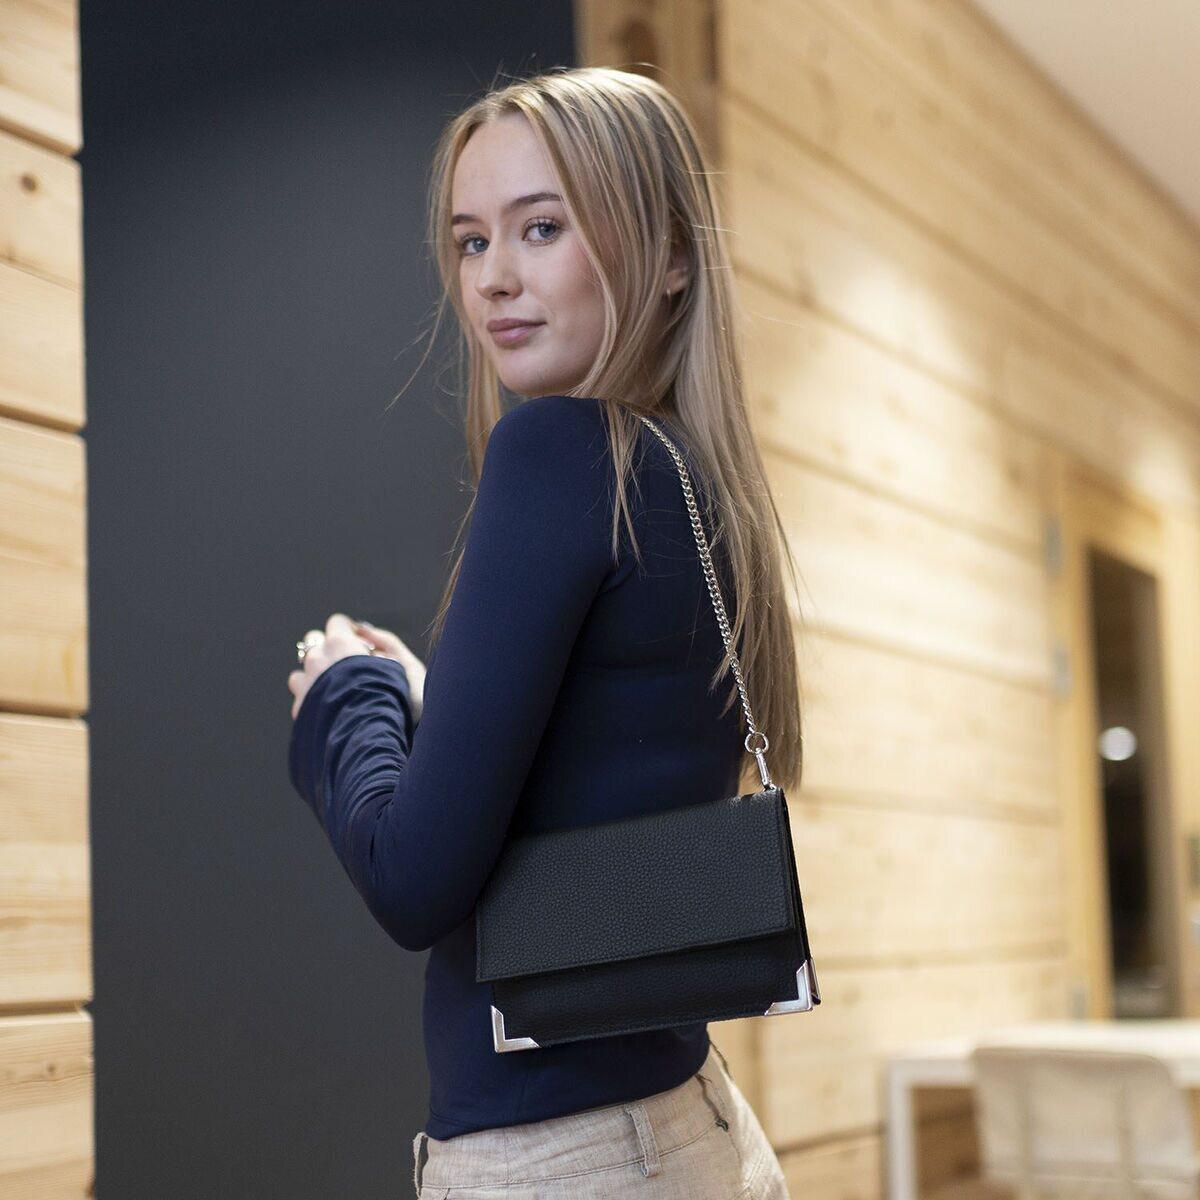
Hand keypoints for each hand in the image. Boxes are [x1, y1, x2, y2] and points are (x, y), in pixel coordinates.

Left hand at [288, 612, 424, 721]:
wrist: (369, 739)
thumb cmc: (393, 700)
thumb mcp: (403, 665)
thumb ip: (385, 642)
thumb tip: (365, 631)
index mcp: (341, 645)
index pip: (337, 622)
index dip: (349, 631)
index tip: (359, 644)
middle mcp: (317, 660)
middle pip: (314, 641)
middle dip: (328, 648)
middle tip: (347, 665)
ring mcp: (305, 684)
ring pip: (302, 670)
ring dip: (315, 674)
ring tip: (336, 690)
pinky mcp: (301, 709)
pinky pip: (301, 696)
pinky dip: (311, 698)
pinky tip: (329, 708)